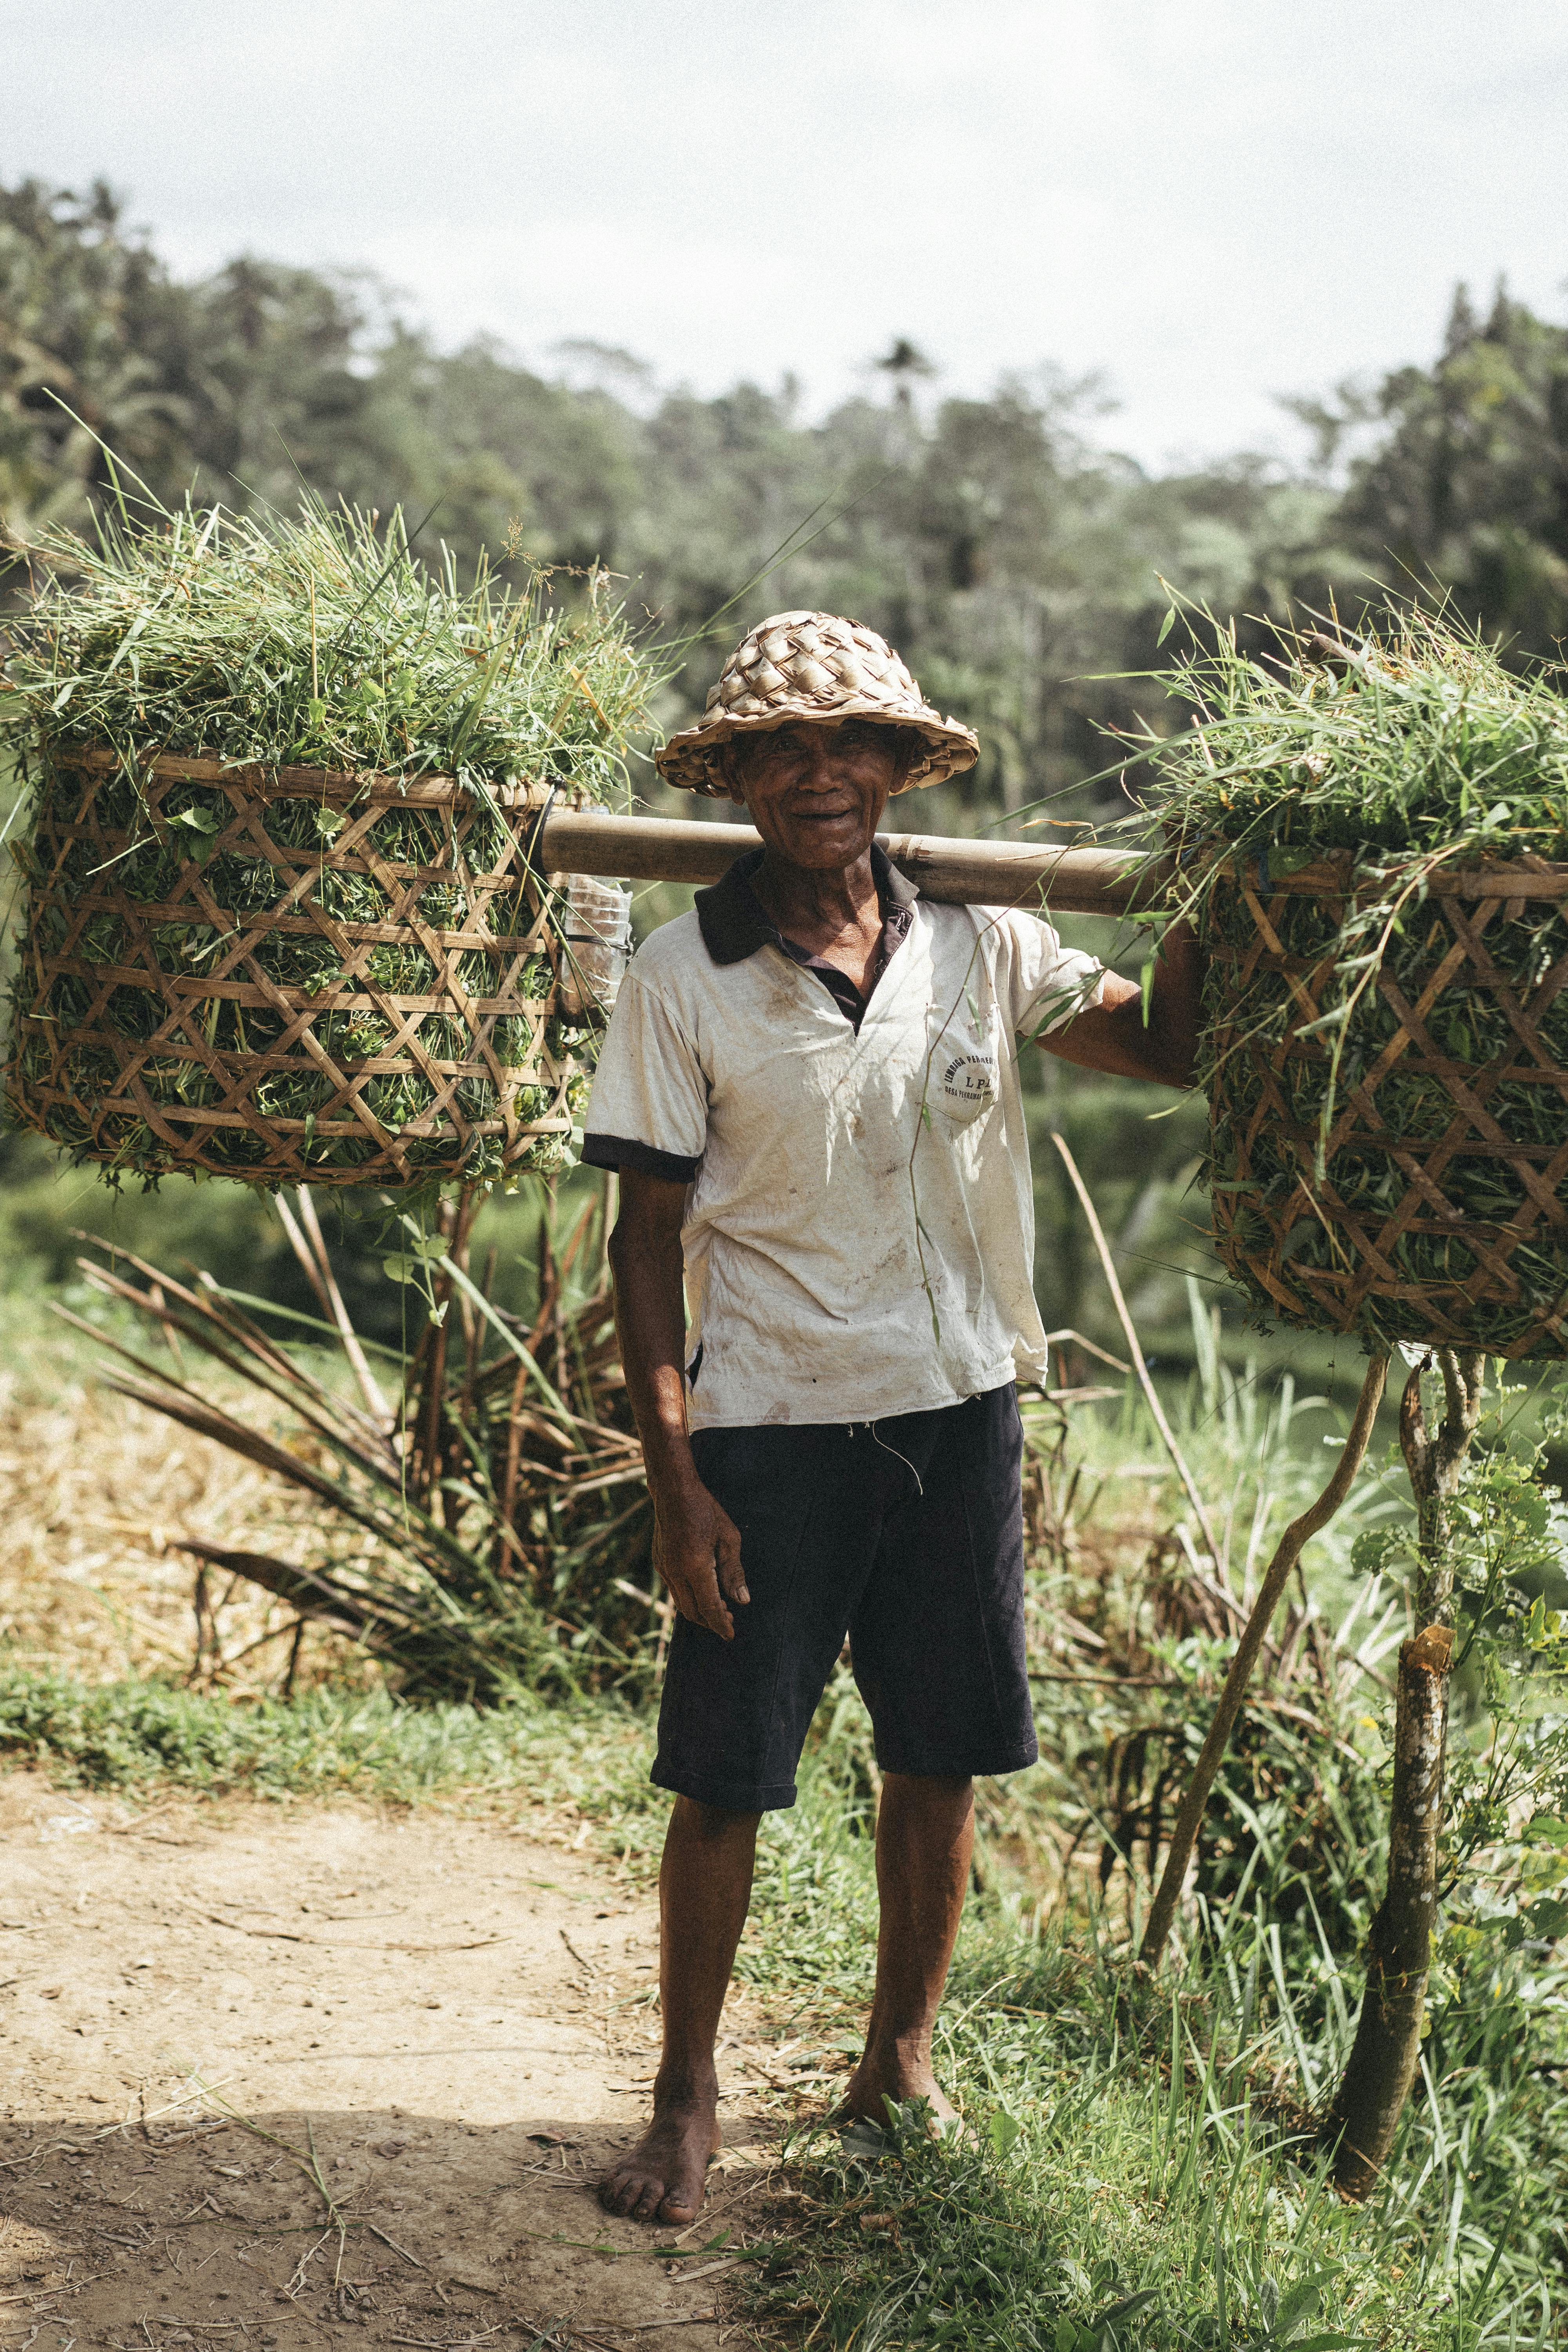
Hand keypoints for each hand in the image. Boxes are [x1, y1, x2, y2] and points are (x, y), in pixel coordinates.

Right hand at [652, 1473, 748, 1639]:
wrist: (673, 1490)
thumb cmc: (706, 1510)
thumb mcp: (729, 1538)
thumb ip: (734, 1572)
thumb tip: (742, 1601)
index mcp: (695, 1566)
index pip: (709, 1607)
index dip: (721, 1625)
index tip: (731, 1635)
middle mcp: (675, 1571)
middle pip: (692, 1612)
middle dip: (711, 1621)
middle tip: (730, 1620)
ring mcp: (663, 1568)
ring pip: (681, 1603)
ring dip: (699, 1610)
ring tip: (719, 1607)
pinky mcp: (659, 1562)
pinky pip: (674, 1590)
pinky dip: (689, 1597)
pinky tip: (703, 1590)